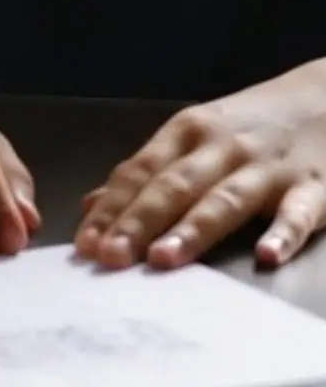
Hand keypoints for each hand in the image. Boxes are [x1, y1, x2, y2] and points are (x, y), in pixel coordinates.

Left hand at [74, 63, 325, 269]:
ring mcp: (269, 167)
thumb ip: (145, 174)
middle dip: (137, 222)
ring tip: (162, 259)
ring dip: (192, 230)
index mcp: (186, 133)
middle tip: (109, 258)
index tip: (84, 244)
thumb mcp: (192, 138)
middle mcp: (222, 147)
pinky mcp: (316, 186)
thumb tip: (90, 207)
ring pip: (225, 199)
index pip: (139, 173)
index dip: (110, 209)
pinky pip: (299, 212)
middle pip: (173, 187)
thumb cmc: (250, 127)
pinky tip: (267, 256)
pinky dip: (284, 233)